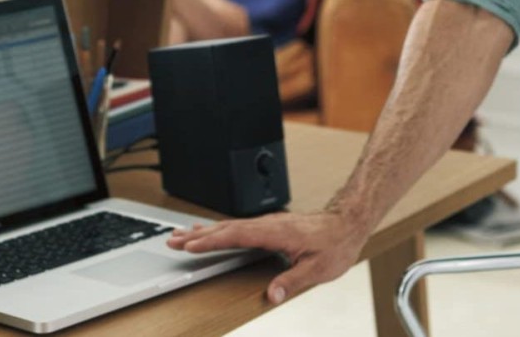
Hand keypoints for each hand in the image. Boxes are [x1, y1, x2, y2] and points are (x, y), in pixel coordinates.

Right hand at [166, 210, 366, 303]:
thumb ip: (293, 281)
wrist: (347, 223)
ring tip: (180, 235)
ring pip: (228, 226)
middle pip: (225, 228)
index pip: (236, 235)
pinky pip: (236, 226)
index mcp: (275, 233)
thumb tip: (272, 295)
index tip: (190, 244)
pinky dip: (217, 229)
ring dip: (203, 231)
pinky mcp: (267, 226)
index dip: (211, 240)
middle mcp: (267, 225)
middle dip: (197, 235)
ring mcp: (266, 224)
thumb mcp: (319, 269)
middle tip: (172, 240)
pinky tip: (209, 231)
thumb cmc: (335, 244)